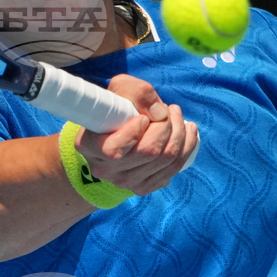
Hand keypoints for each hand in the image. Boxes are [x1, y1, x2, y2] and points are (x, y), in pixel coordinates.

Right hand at [73, 74, 197, 195]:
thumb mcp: (118, 90)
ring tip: (177, 116)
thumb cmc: (114, 108)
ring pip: (165, 160)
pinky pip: (174, 169)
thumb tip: (160, 112)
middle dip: (166, 126)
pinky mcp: (144, 187)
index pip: (115, 149)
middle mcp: (106, 170)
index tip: (143, 116)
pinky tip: (186, 131)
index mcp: (90, 147)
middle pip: (148, 152)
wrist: (111, 133)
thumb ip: (137, 92)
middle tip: (169, 109)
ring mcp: (126, 182)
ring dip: (180, 133)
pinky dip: (186, 147)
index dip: (136, 131)